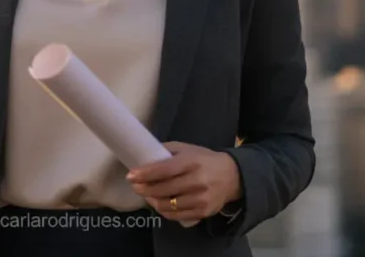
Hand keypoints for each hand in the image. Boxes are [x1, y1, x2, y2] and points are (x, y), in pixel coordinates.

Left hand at [126, 142, 241, 222]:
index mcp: (192, 162)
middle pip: (163, 189)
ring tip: (146, 194)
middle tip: (135, 186)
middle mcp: (197, 182)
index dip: (145, 174)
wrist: (233, 176)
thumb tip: (145, 155)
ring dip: (152, 200)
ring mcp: (201, 199)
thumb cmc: (205, 160)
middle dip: (144, 188)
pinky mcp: (203, 212)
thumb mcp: (188, 149)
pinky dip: (164, 210)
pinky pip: (177, 215)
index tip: (131, 175)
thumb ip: (168, 150)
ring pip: (168, 205)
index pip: (164, 170)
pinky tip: (158, 203)